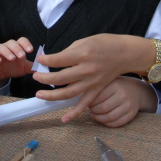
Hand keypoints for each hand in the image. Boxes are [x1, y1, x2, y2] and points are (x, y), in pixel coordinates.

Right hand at [0, 38, 33, 90]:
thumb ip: (32, 67)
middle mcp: (7, 48)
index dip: (26, 44)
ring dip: (7, 51)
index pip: (21, 41)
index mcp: (16, 48)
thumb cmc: (12, 69)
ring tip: (12, 58)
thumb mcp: (24, 69)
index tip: (31, 50)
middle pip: (11, 42)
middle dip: (17, 48)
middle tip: (22, 56)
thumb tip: (43, 66)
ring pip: (1, 47)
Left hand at [34, 34, 150, 122]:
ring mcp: (92, 82)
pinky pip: (84, 104)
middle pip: (60, 78)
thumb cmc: (105, 43)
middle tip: (35, 76)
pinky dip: (74, 113)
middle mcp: (87, 69)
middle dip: (44, 78)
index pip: (59, 59)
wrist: (125, 53)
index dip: (46, 60)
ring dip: (52, 95)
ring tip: (39, 94)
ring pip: (68, 93)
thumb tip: (54, 59)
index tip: (39, 60)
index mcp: (83, 54)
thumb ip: (69, 51)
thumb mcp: (85, 41)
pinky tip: (63, 119)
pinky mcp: (96, 90)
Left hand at [89, 77, 157, 127]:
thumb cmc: (118, 85)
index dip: (90, 102)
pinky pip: (117, 123)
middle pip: (103, 108)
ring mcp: (128, 105)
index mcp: (115, 85)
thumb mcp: (109, 81)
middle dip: (93, 111)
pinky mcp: (131, 114)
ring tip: (94, 115)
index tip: (86, 103)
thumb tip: (81, 97)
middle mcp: (123, 95)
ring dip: (98, 118)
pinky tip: (102, 120)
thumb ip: (98, 87)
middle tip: (90, 109)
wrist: (136, 90)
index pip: (98, 97)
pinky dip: (107, 123)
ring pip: (109, 117)